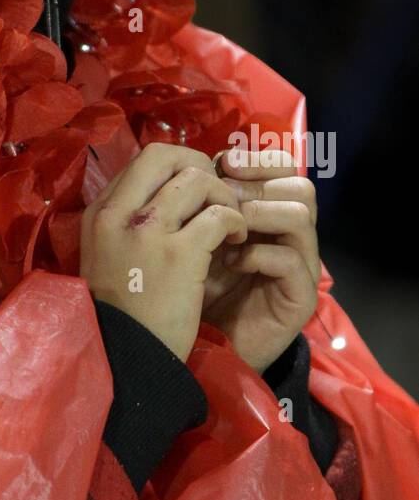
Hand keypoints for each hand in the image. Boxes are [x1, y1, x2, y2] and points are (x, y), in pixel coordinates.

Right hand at [80, 143, 246, 362]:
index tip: (195, 190)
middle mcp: (119, 213)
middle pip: (166, 155)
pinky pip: (219, 216)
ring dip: (223, 196)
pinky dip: (235, 222)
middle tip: (216, 193)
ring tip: (232, 220)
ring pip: (197, 180)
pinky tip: (237, 239)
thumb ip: (128, 221)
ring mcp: (148, 232)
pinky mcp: (179, 255)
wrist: (124, 360)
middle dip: (199, 166)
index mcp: (100, 212)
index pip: (142, 161)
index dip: (177, 167)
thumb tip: (168, 194)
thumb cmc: (119, 312)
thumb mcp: (106, 255)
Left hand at [202, 147, 319, 372]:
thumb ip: (211, 196)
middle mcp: (294, 235)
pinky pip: (292, 261)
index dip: (258, 158)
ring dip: (258, 213)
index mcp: (272, 211)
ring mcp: (302, 266)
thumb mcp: (198, 230)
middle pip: (301, 186)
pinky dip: (258, 254)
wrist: (202, 341)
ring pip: (301, 215)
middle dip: (257, 183)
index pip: (286, 167)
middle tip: (223, 194)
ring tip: (226, 227)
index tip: (225, 162)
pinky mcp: (300, 297)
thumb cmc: (197, 282)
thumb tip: (212, 159)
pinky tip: (230, 263)